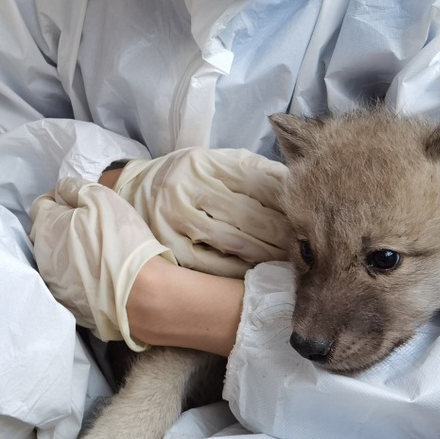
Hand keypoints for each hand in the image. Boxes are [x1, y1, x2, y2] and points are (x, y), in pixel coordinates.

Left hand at [29, 178, 174, 349]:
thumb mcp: (100, 198)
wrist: (139, 293)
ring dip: (66, 251)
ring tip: (93, 251)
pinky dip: (75, 275)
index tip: (76, 203)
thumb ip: (74, 188)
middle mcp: (42, 255)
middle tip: (87, 226)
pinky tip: (96, 273)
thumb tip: (62, 190)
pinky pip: (65, 282)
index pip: (40, 205)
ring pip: (52, 259)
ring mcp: (53, 283)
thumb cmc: (120, 239)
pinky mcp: (67, 303)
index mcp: (46, 227)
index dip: (58, 200)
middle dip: (58, 226)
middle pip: (43, 233)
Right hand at [114, 148, 291, 270]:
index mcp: (203, 163)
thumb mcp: (214, 162)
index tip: (307, 220)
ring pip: (233, 240)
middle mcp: (186, 187)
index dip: (286, 204)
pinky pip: (211, 264)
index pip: (257, 184)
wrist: (132, 189)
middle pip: (248, 214)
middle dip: (282, 233)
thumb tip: (293, 184)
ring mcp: (175, 218)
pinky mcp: (169, 245)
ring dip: (265, 255)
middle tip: (307, 248)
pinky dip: (237, 271)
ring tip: (288, 263)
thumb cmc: (185, 177)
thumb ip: (251, 170)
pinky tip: (256, 276)